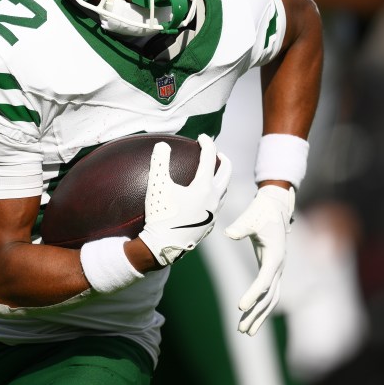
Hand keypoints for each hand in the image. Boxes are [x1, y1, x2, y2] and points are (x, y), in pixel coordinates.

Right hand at [139, 134, 230, 265]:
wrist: (163, 246)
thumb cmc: (161, 215)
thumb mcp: (157, 185)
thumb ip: (159, 161)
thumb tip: (163, 145)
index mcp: (204, 187)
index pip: (210, 159)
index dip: (207, 144)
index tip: (201, 138)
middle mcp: (214, 199)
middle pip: (226, 174)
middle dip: (223, 160)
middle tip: (217, 153)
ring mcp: (213, 214)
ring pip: (224, 191)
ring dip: (221, 179)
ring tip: (213, 174)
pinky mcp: (209, 225)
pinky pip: (217, 205)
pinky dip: (215, 194)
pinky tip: (205, 197)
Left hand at [225, 184, 294, 334]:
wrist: (275, 207)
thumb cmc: (261, 212)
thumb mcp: (251, 217)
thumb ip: (241, 227)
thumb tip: (229, 233)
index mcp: (275, 256)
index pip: (264, 281)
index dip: (252, 295)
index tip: (239, 307)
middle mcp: (279, 266)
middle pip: (269, 296)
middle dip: (256, 314)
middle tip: (241, 330)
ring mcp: (277, 269)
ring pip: (271, 298)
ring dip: (259, 314)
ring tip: (244, 330)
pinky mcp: (271, 269)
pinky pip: (268, 292)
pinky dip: (259, 305)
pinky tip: (249, 315)